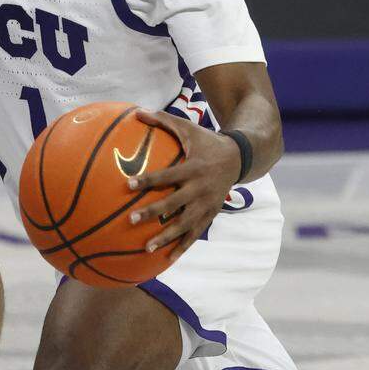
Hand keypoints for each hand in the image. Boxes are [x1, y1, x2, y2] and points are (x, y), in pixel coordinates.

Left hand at [126, 109, 239, 261]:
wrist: (239, 158)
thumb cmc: (206, 141)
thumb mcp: (188, 128)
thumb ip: (162, 120)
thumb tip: (135, 111)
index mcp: (193, 168)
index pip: (167, 176)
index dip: (148, 181)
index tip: (128, 185)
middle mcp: (200, 189)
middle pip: (174, 203)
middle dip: (153, 212)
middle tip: (131, 219)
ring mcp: (207, 204)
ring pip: (184, 224)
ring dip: (166, 236)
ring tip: (146, 247)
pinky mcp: (211, 214)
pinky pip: (195, 234)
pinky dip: (182, 246)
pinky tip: (166, 258)